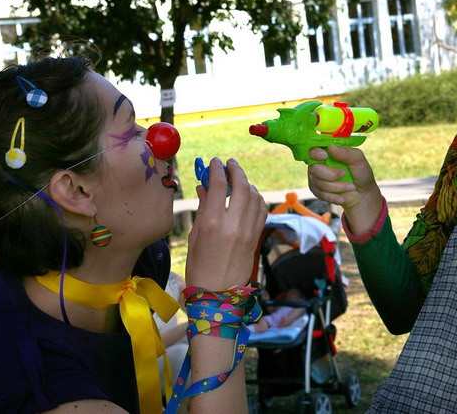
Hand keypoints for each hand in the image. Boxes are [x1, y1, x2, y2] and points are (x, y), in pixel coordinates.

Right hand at [185, 158, 266, 289]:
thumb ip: (202, 209)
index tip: (214, 162)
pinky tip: (249, 196)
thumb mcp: (195, 237)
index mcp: (213, 223)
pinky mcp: (256, 237)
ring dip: (247, 183)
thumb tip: (203, 187)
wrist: (218, 294)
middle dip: (236, 170)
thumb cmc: (199, 267)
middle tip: (230, 164)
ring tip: (238, 179)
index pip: (218, 185)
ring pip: (254, 196)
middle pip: (241, 186)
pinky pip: (261, 210)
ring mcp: (248, 231)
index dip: (216, 169)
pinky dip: (256, 198)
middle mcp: (234, 224)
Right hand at [308, 145, 383, 234]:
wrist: (363, 193)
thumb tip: (331, 147)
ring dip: (337, 187)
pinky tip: (342, 197)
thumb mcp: (358, 160)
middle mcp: (318, 163)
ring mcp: (316, 177)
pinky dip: (333, 197)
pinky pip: (320, 194)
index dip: (315, 152)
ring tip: (350, 187)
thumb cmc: (361, 172)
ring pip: (318, 183)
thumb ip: (346, 152)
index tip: (324, 156)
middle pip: (314, 168)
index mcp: (327, 152)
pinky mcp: (316, 190)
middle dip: (331, 175)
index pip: (313, 149)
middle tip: (344, 174)